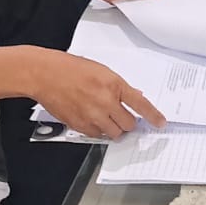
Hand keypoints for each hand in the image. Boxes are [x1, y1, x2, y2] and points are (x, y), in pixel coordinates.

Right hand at [29, 49, 166, 137]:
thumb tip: (134, 97)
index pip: (140, 104)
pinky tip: (90, 118)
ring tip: (104, 117)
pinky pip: (97, 135)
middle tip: (121, 116)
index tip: (161, 123)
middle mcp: (105, 101)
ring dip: (114, 128)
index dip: (153, 116)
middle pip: (129, 124)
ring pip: (115, 133)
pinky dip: (98, 130)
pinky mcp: (80, 125)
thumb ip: (118, 86)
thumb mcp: (100, 70)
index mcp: (113, 84)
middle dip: (128, 122)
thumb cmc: (70, 69)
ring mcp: (93, 115)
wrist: (44, 75)